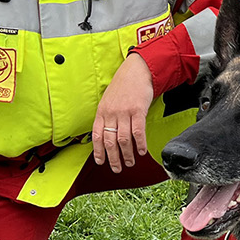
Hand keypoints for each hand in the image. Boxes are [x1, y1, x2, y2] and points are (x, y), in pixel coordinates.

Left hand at [94, 52, 152, 172]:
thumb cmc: (123, 85)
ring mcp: (124, 112)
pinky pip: (138, 132)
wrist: (137, 71)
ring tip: (130, 162)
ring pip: (123, 140)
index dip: (98, 151)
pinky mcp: (138, 111)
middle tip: (117, 168)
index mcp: (102, 112)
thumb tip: (106, 133)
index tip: (101, 162)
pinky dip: (140, 144)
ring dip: (127, 154)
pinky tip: (142, 151)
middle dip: (113, 158)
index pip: (96, 136)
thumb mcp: (108, 100)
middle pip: (109, 141)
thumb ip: (106, 116)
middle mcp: (111, 113)